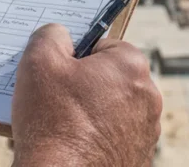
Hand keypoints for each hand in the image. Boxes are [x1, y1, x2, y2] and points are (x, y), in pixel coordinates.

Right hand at [11, 24, 161, 166]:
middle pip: (108, 77)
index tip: (59, 72)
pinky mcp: (138, 157)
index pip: (102, 45)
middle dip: (83, 84)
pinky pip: (113, 136)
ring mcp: (146, 131)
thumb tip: (60, 34)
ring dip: (90, 112)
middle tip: (55, 99)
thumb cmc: (53, 122)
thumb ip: (51, 35)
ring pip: (111, 108)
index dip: (75, 56)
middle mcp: (148, 97)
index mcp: (131, 65)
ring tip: (62, 125)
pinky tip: (73, 145)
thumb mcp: (39, 61)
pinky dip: (95, 137)